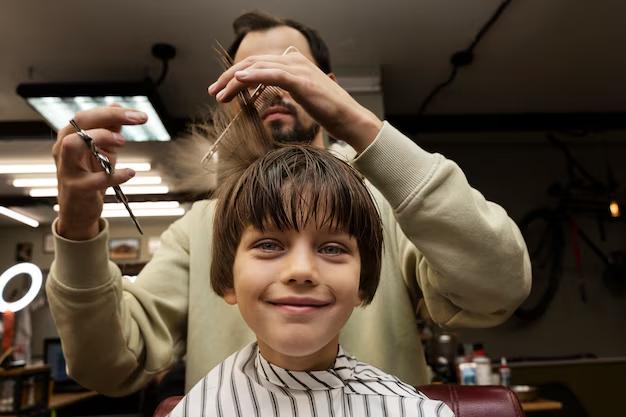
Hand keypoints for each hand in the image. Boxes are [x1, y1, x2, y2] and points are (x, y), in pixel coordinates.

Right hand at [52, 105, 146, 239]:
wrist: (79, 210)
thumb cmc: (90, 177)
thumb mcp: (102, 151)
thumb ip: (109, 130)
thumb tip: (117, 105)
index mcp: (70, 137)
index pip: (88, 116)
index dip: (114, 112)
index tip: (140, 115)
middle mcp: (63, 149)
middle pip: (79, 123)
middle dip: (109, 117)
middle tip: (135, 120)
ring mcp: (67, 169)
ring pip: (72, 144)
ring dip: (100, 138)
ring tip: (122, 142)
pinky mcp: (76, 188)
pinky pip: (94, 179)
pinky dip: (115, 174)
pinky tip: (130, 173)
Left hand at [208, 48, 382, 151]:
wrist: (349, 118)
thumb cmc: (329, 112)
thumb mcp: (304, 97)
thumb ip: (288, 90)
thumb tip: (272, 92)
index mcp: (294, 63)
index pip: (258, 64)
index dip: (236, 75)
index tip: (222, 89)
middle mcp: (294, 61)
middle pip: (253, 63)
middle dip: (229, 77)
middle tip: (214, 91)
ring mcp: (298, 69)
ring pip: (257, 67)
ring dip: (234, 80)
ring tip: (220, 93)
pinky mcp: (300, 80)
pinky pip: (271, 74)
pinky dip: (253, 75)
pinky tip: (238, 80)